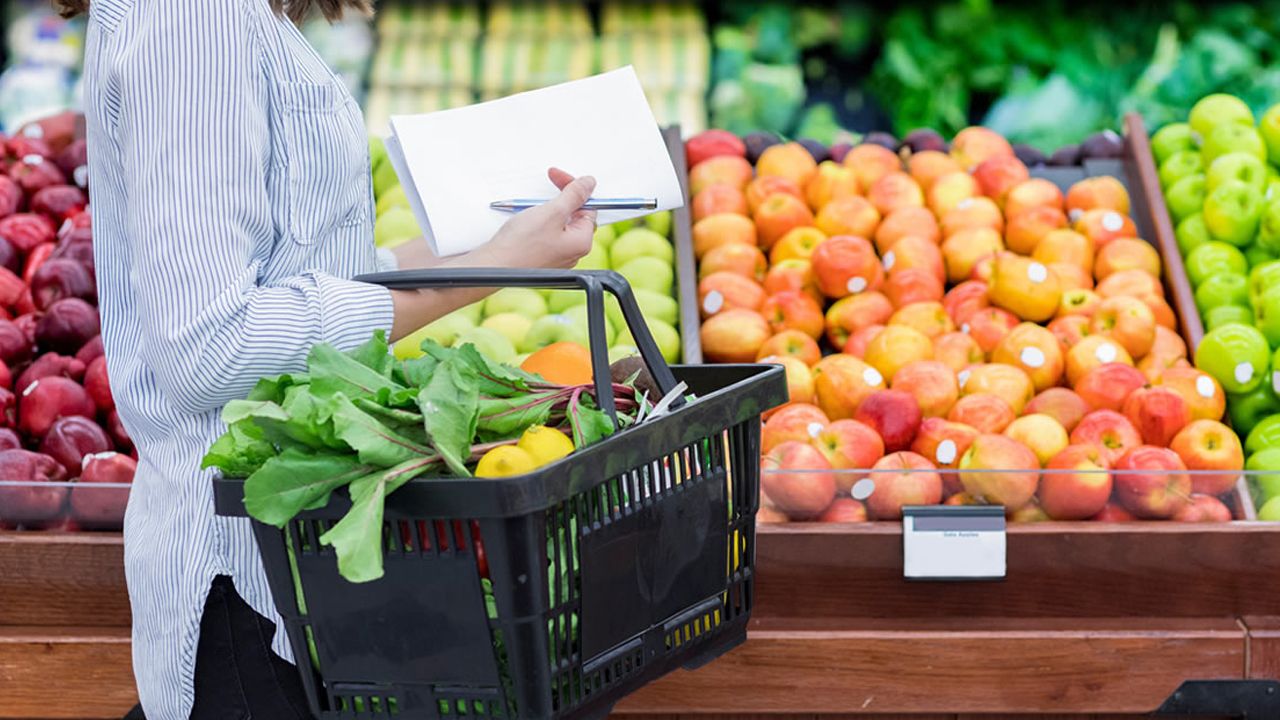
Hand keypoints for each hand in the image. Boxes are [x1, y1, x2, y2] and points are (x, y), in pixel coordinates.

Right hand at [386, 168, 596, 339]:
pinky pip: (544, 235)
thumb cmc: (522, 244)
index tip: (556, 176)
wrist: (493, 267)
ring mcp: (555, 257)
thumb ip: (573, 195)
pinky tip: (524, 220)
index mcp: (581, 242)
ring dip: (545, 209)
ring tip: (530, 206)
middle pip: (573, 216)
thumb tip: (590, 183)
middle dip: (559, 198)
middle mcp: (572, 253)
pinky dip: (536, 222)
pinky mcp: (539, 258)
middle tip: (543, 187)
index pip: (587, 207)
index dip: (573, 188)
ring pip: (557, 224)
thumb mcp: (552, 212)